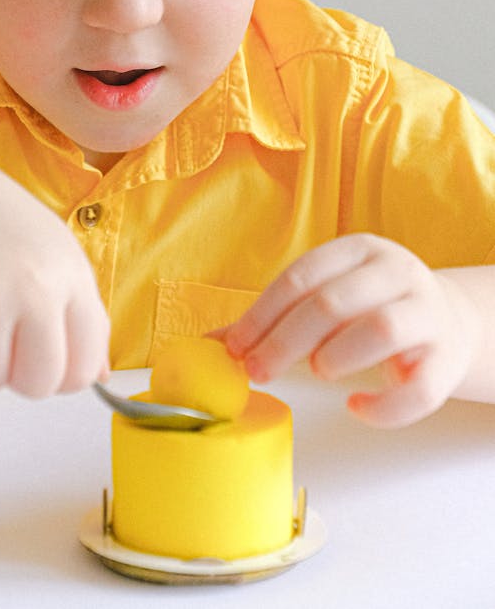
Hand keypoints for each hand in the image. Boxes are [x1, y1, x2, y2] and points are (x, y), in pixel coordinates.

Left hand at [216, 234, 478, 426]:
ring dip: (336, 357)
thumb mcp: (326, 297)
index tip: (236, 347)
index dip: (263, 313)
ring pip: (380, 329)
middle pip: (334, 303)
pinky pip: (418, 388)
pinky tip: (356, 406)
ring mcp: (427, 313)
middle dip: (286, 340)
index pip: (302, 277)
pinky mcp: (447, 359)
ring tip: (317, 371)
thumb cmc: (370, 308)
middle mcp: (396, 273)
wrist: (449, 321)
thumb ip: (272, 319)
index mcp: (359, 251)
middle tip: (258, 370)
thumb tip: (208, 343)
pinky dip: (383, 405)